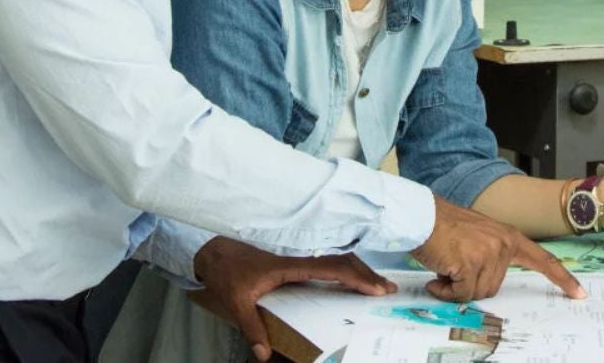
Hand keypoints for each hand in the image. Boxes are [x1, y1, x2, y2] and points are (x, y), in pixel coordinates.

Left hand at [190, 236, 395, 361]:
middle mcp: (299, 261)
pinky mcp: (295, 265)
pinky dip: (346, 272)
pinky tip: (352, 283)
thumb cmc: (228, 272)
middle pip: (341, 262)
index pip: (331, 268)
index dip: (355, 277)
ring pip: (337, 262)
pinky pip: (328, 266)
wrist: (215, 252)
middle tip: (388, 290)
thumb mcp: (237, 301)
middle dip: (366, 274)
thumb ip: (251, 327)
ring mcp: (299, 262)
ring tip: (378, 286)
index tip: (375, 288)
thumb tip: (262, 354)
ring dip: (358, 272)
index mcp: (290, 266)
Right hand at [412, 195, 585, 302]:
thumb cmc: (443, 226)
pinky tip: (437, 274)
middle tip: (455, 265)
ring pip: (477, 292)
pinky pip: (460, 293)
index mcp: (508, 236)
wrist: (420, 216)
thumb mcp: (478, 235)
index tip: (578, 292)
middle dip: (470, 284)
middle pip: (494, 287)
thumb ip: (492, 255)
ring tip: (445, 264)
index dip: (561, 277)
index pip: (542, 259)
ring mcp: (488, 253)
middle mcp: (502, 244)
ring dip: (456, 287)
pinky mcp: (470, 263)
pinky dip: (445, 290)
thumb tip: (488, 284)